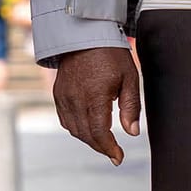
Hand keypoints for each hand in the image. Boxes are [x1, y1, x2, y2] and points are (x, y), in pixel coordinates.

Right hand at [52, 45, 141, 165]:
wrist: (84, 33)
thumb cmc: (111, 53)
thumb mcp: (129, 77)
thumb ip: (130, 107)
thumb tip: (133, 133)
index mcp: (94, 95)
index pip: (98, 132)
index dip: (109, 148)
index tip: (119, 158)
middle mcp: (75, 98)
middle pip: (85, 134)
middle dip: (100, 147)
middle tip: (114, 153)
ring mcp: (64, 96)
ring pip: (73, 129)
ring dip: (88, 139)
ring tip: (103, 141)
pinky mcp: (58, 92)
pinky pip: (65, 119)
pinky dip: (76, 128)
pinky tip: (88, 127)